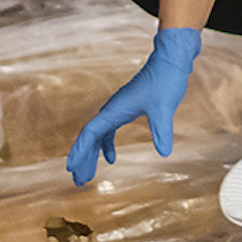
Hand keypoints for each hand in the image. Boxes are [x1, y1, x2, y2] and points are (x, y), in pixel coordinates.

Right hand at [65, 28, 200, 184]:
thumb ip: (162, 130)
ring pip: (98, 135)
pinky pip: (109, 131)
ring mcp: (118, 109)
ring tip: (87, 175)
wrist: (170, 60)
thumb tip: (164, 153)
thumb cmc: (165, 80)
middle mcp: (112, 110)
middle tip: (77, 181)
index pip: (91, 133)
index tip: (71, 167)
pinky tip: (111, 160)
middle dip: (83, 158)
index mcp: (115, 109)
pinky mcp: (127, 109)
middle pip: (90, 137)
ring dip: (91, 155)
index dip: (80, 151)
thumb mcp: (164, 107)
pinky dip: (107, 146)